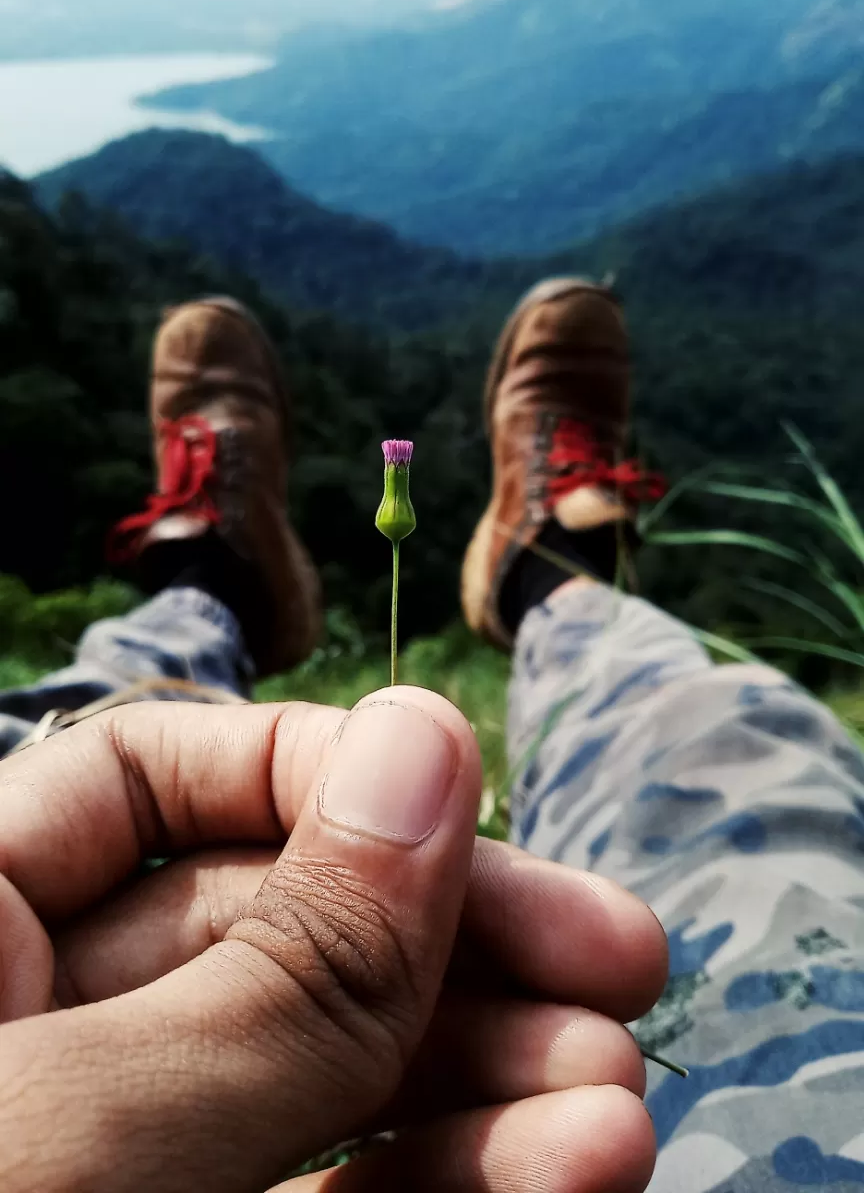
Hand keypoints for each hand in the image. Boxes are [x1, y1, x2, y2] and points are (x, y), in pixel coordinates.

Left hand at [0, 688, 665, 1191]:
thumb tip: (426, 742)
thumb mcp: (92, 1124)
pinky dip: (444, 1184)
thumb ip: (277, 964)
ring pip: (321, 1079)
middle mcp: (43, 1033)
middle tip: (618, 970)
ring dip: (486, 1081)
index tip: (464, 803)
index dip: (315, 772)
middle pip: (276, 933)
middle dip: (458, 952)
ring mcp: (121, 1154)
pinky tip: (569, 1172)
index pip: (147, 780)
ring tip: (619, 1103)